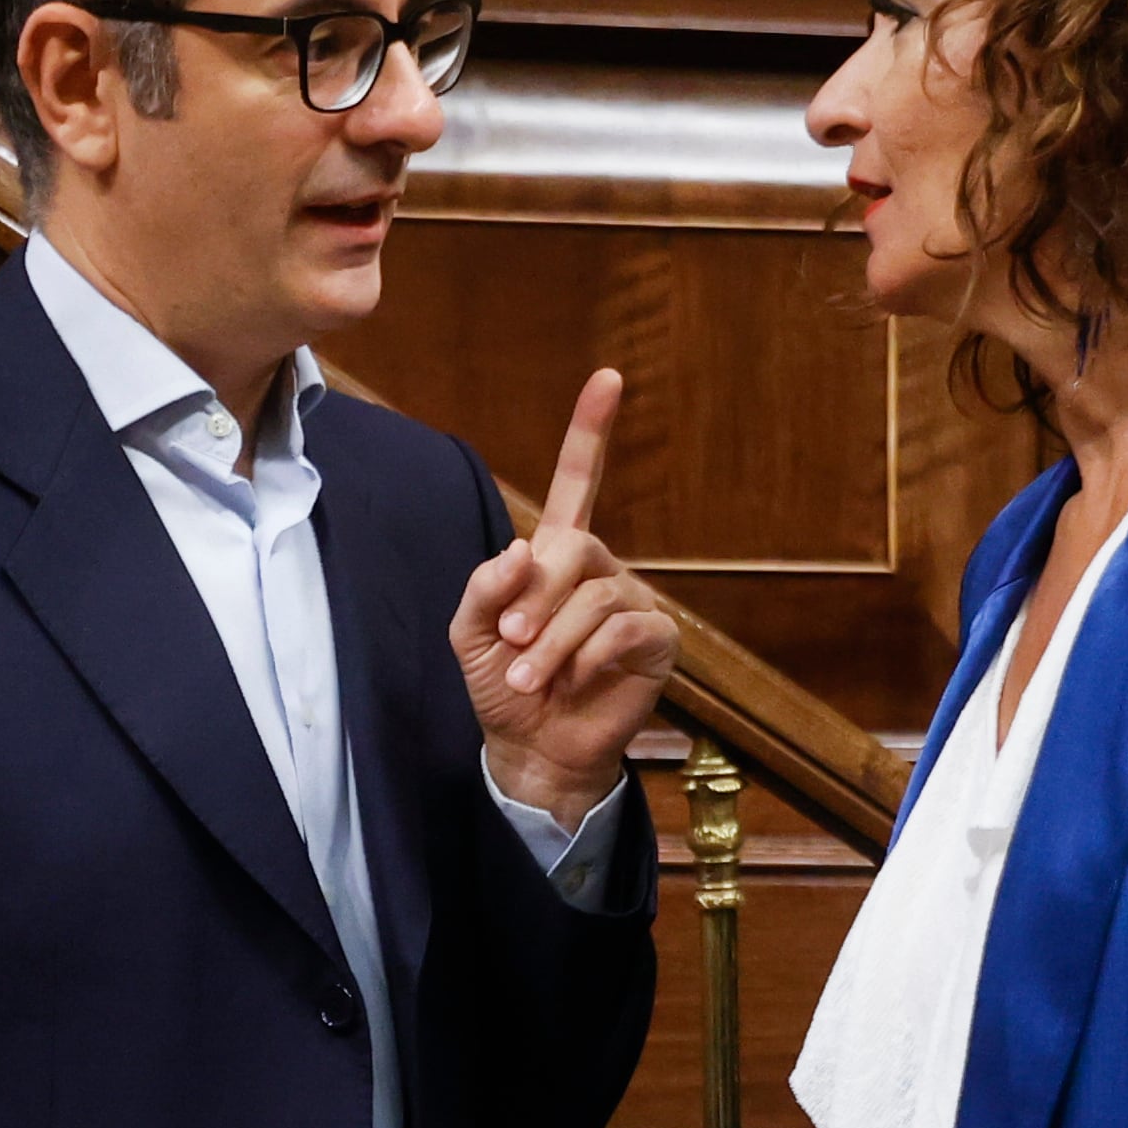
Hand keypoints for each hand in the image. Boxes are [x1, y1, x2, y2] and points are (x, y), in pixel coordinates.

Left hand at [455, 368, 680, 827]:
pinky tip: (572, 682)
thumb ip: (485, 589)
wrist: (533, 749)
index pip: (577, 482)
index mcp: (557, 554)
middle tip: (508, 642)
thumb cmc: (501, 686)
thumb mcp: (471, 635)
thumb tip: (523, 549)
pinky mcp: (656, 639)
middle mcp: (599, 568)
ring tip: (526, 678)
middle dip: (535, 598)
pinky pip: (624, 629)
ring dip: (551, 642)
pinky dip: (587, 658)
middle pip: (575, 548)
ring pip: (594, 598)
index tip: (608, 378)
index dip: (590, 431)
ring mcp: (632, 601)